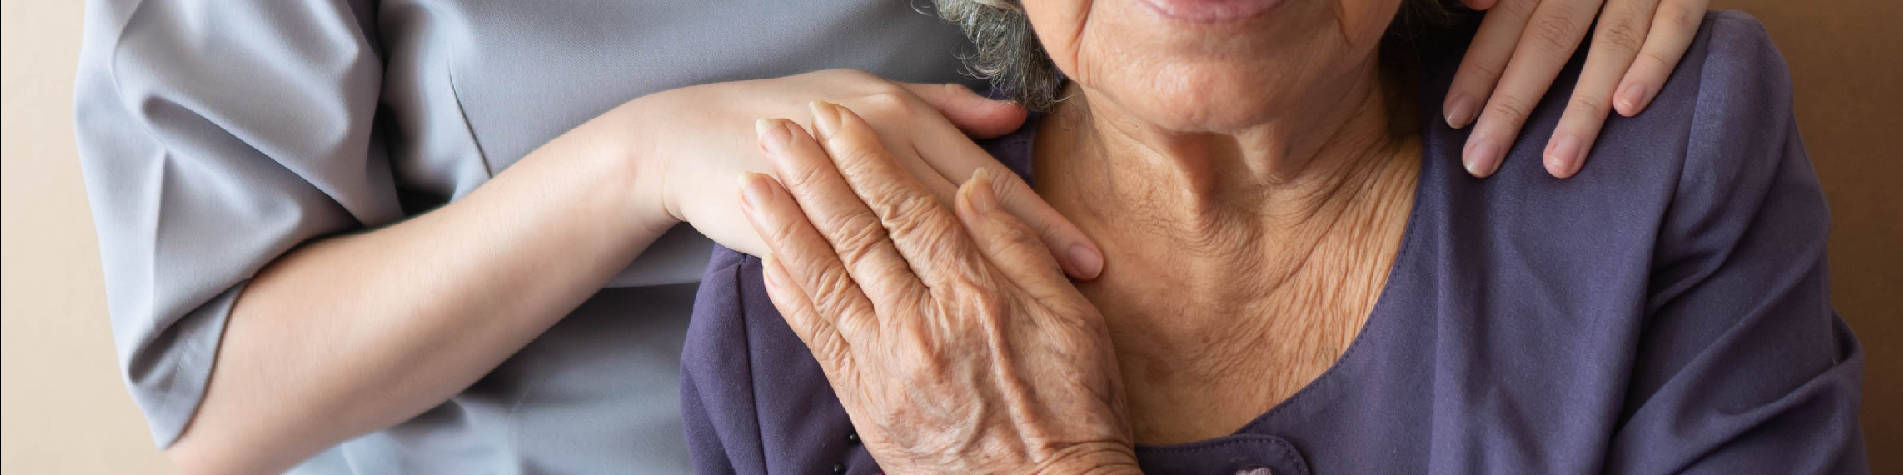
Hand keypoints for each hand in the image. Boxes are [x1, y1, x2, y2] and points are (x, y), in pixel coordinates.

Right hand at [613, 69, 1103, 277]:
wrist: (695, 135)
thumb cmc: (797, 114)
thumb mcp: (873, 97)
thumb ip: (944, 110)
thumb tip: (1011, 119)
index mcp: (898, 114)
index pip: (985, 178)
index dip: (1039, 221)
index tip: (1087, 257)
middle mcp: (871, 149)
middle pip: (967, 212)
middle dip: (1025, 253)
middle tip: (1079, 290)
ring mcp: (835, 195)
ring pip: (918, 246)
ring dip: (969, 285)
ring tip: (1018, 324)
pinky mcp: (798, 235)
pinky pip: (854, 281)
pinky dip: (894, 306)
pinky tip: (924, 330)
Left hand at [738, 101, 1139, 473]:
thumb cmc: (1074, 411)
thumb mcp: (1071, 320)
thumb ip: (1018, 249)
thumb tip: (976, 189)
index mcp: (976, 293)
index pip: (910, 207)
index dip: (868, 159)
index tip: (838, 121)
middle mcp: (922, 322)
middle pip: (857, 232)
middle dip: (812, 175)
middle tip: (776, 131)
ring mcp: (886, 363)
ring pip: (826, 277)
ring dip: (785, 224)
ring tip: (753, 182)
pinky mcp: (866, 401)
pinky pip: (818, 336)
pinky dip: (791, 294)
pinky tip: (769, 260)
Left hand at [1444, 0, 1709, 177]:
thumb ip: (1514, 2)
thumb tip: (1474, 21)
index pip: (1507, 18)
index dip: (1479, 68)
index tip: (1454, 118)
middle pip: (1548, 37)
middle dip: (1512, 104)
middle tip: (1482, 162)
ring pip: (1611, 41)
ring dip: (1582, 106)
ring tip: (1557, 164)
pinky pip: (1677, 24)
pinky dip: (1653, 65)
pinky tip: (1627, 108)